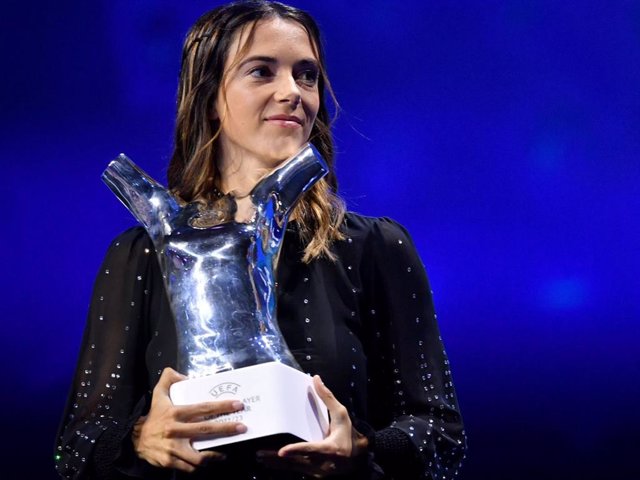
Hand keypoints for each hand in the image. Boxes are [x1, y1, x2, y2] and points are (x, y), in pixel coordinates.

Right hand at [132, 367, 246, 471]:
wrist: (134, 439)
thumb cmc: (152, 415)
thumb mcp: (158, 394)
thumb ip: (169, 379)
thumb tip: (183, 375)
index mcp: (175, 413)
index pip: (203, 408)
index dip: (222, 406)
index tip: (238, 404)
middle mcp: (175, 430)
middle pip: (205, 430)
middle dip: (226, 429)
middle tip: (242, 428)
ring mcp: (173, 448)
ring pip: (199, 456)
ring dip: (215, 455)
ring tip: (226, 453)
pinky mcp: (169, 462)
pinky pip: (189, 468)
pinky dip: (200, 466)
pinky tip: (209, 463)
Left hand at [257, 375, 368, 477]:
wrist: (358, 457)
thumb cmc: (347, 433)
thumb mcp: (341, 414)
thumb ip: (327, 398)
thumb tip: (315, 379)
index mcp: (331, 448)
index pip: (312, 450)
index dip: (297, 450)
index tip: (282, 452)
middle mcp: (324, 463)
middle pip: (297, 462)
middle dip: (277, 459)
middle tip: (259, 454)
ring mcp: (319, 472)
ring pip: (295, 468)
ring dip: (277, 464)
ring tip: (260, 458)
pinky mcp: (315, 474)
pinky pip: (298, 470)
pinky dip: (285, 466)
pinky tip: (271, 463)